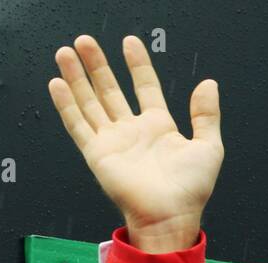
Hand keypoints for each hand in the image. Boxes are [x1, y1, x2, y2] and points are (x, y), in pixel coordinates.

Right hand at [48, 34, 223, 252]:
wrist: (170, 216)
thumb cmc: (191, 189)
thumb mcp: (209, 147)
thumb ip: (206, 115)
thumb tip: (209, 84)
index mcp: (159, 127)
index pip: (145, 87)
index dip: (137, 65)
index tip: (130, 43)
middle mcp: (133, 131)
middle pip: (111, 90)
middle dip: (99, 65)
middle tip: (86, 41)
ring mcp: (113, 141)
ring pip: (90, 102)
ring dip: (78, 78)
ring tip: (67, 53)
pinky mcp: (97, 154)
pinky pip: (78, 124)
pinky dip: (67, 104)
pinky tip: (58, 83)